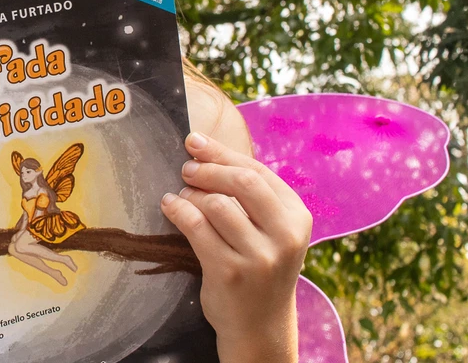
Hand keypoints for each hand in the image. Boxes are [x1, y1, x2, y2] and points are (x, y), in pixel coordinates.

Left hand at [160, 132, 311, 362]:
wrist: (260, 326)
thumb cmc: (260, 268)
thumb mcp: (272, 231)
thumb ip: (252, 196)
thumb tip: (205, 149)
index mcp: (297, 217)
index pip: (258, 171)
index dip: (222, 153)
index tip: (195, 142)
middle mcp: (284, 236)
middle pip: (241, 182)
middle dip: (208, 168)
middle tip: (186, 167)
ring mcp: (258, 256)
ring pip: (216, 204)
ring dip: (191, 193)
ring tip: (182, 194)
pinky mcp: (229, 272)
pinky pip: (196, 227)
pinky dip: (178, 210)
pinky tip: (170, 206)